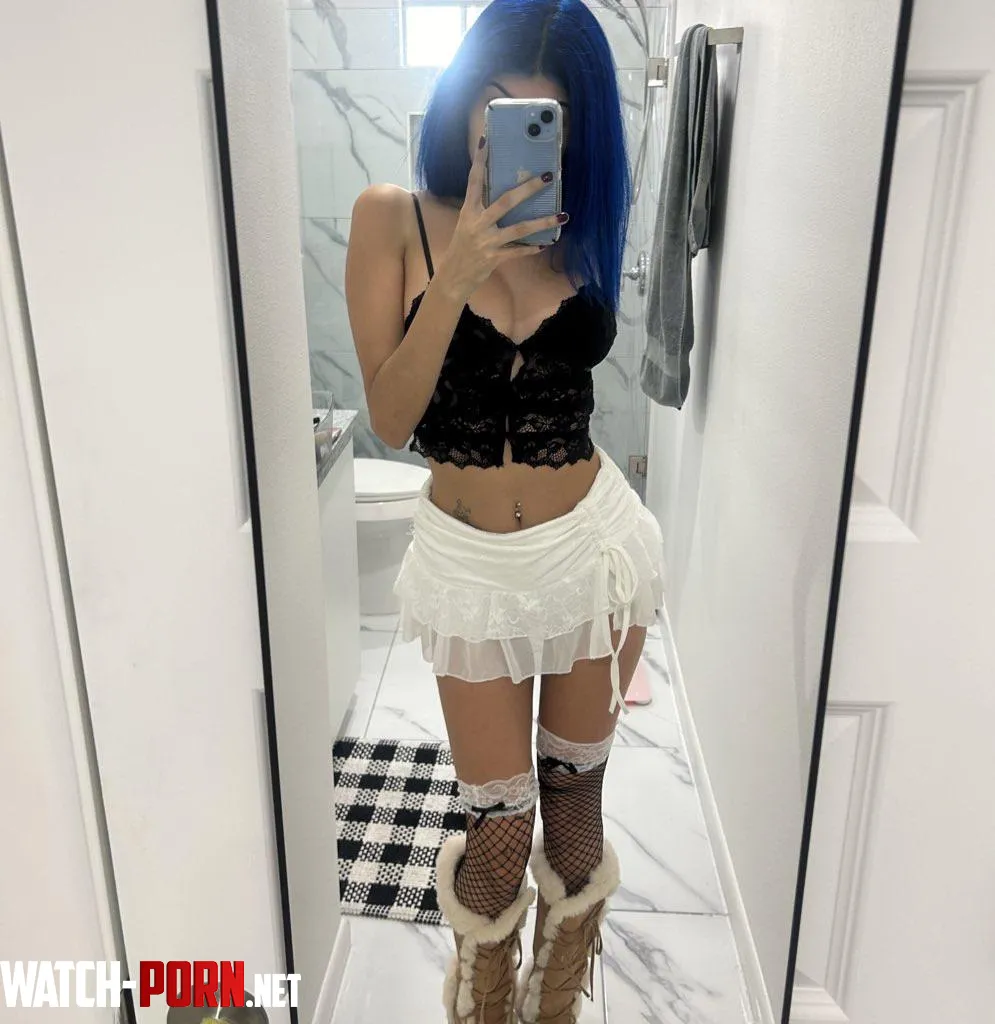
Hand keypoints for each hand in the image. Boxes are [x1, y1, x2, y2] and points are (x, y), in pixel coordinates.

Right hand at [433, 137, 566, 301]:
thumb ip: (482, 210)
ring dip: (543, 222)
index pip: (473, 181)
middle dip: (528, 188)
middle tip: (547, 176)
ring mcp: (487, 241)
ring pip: (519, 228)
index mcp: (469, 211)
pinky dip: (532, 247)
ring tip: (562, 215)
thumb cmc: (462, 247)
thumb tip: (505, 194)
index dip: (479, 161)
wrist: (453, 276)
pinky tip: (546, 244)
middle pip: (506, 201)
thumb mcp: (467, 224)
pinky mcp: (494, 258)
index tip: (486, 140)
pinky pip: (518, 251)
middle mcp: (478, 223)